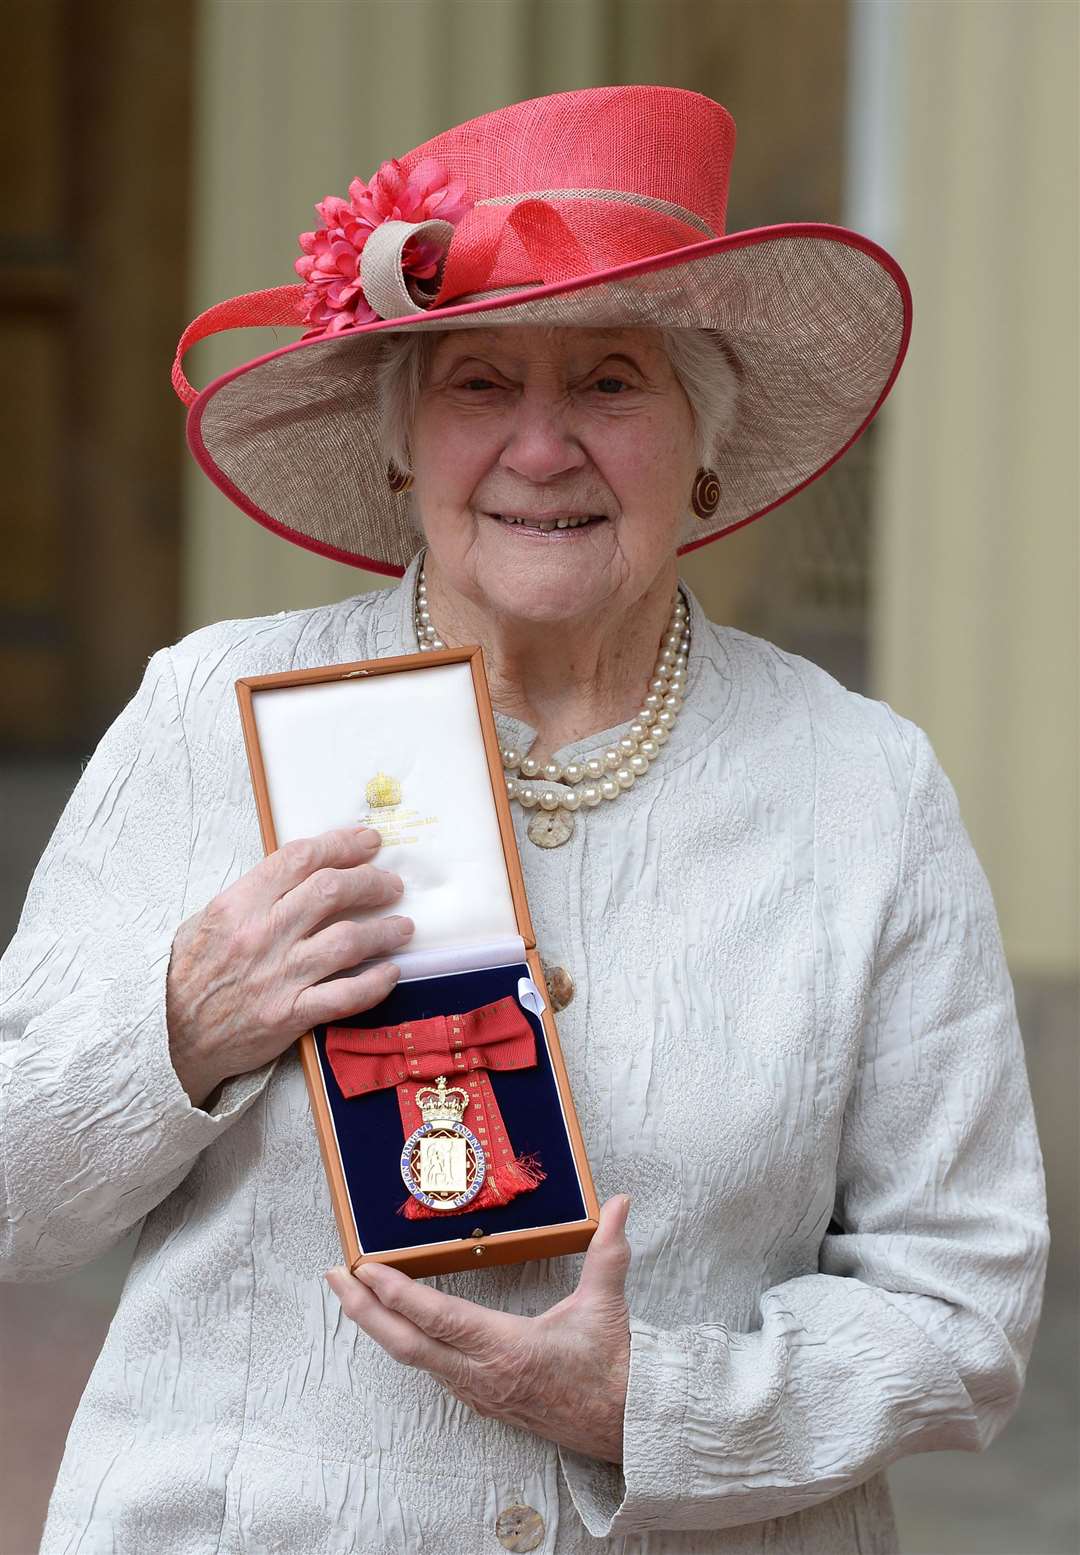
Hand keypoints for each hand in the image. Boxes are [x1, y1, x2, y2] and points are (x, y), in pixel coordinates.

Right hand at [166, 826, 412, 1105]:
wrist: (167, 1039)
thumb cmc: (189, 976)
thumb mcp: (208, 921)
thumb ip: (254, 895)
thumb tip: (304, 870)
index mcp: (237, 905)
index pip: (300, 858)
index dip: (341, 844)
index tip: (368, 842)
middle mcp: (260, 935)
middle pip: (332, 891)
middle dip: (372, 881)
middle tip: (392, 884)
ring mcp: (277, 976)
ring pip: (348, 940)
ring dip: (385, 930)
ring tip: (402, 927)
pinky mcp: (289, 1016)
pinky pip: (346, 995)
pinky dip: (376, 983)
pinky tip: (391, 973)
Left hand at [326, 1195, 631, 1461]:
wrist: (623, 1425)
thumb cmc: (611, 1366)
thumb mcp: (606, 1304)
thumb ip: (609, 1250)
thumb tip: (622, 1203)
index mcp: (507, 1348)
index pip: (438, 1318)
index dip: (397, 1294)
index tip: (365, 1269)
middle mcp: (482, 1374)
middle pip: (406, 1345)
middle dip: (363, 1311)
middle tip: (334, 1278)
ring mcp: (478, 1392)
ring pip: (414, 1358)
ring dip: (379, 1326)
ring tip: (353, 1293)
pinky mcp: (481, 1400)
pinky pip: (431, 1369)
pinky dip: (404, 1342)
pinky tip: (393, 1324)